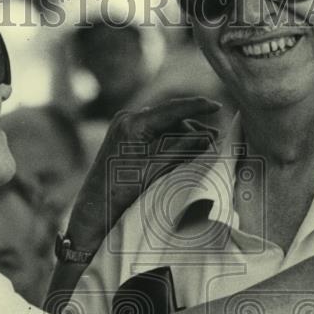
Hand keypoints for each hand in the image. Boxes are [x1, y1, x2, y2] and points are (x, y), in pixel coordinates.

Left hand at [65, 96, 221, 250]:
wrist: (96, 208)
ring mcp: (123, 127)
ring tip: (205, 145)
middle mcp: (126, 119)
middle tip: (215, 138)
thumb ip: (182, 147)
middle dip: (192, 128)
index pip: (172, 109)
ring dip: (182, 135)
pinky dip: (169, 140)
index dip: (197, 106)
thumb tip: (208, 136)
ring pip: (162, 126)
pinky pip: (152, 133)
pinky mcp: (123, 136)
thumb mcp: (158, 167)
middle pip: (169, 118)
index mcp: (133, 123)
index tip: (217, 106)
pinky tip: (185, 149)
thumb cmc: (124, 189)